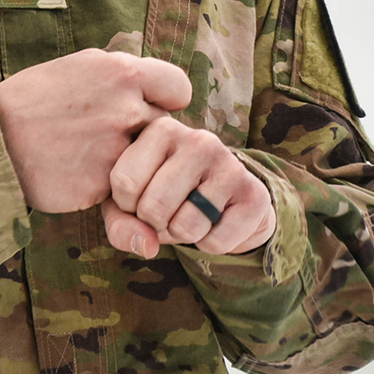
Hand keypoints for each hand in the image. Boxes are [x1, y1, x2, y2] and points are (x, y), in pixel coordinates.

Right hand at [0, 49, 191, 213]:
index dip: (167, 101)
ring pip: (147, 162)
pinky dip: (107, 185)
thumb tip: (153, 83)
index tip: (150, 108)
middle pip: (166, 128)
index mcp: (122, 72)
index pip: (180, 88)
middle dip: (146, 135)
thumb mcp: (80, 66)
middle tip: (113, 138)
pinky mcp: (103, 185)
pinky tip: (79, 174)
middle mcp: (126, 108)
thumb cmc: (33, 99)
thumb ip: (121, 74)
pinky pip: (123, 188)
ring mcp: (116, 148)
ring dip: (132, 163)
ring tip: (93, 156)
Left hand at [102, 117, 275, 257]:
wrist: (226, 201)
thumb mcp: (131, 201)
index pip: (124, 181)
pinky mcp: (254, 195)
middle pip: (153, 207)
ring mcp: (230, 165)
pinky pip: (214, 242)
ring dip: (183, 236)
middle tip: (169, 211)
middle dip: (155, 224)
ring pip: (185, 227)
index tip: (141, 196)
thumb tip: (146, 245)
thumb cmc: (166, 195)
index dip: (127, 205)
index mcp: (163, 129)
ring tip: (193, 215)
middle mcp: (199, 140)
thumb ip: (120, 221)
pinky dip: (210, 245)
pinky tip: (217, 223)